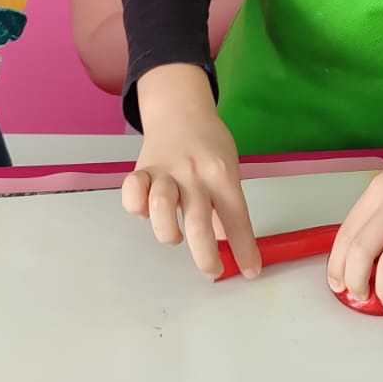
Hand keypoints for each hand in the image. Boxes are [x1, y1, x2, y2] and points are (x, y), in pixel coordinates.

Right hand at [121, 101, 261, 279]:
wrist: (180, 109)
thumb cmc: (209, 144)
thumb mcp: (228, 169)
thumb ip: (225, 205)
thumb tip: (226, 245)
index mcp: (222, 174)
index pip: (237, 217)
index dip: (244, 249)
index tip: (250, 272)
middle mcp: (194, 174)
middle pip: (199, 223)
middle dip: (206, 257)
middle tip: (212, 271)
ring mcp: (165, 172)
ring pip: (161, 208)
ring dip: (168, 232)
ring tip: (176, 234)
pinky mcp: (141, 171)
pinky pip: (131, 194)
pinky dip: (136, 208)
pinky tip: (146, 211)